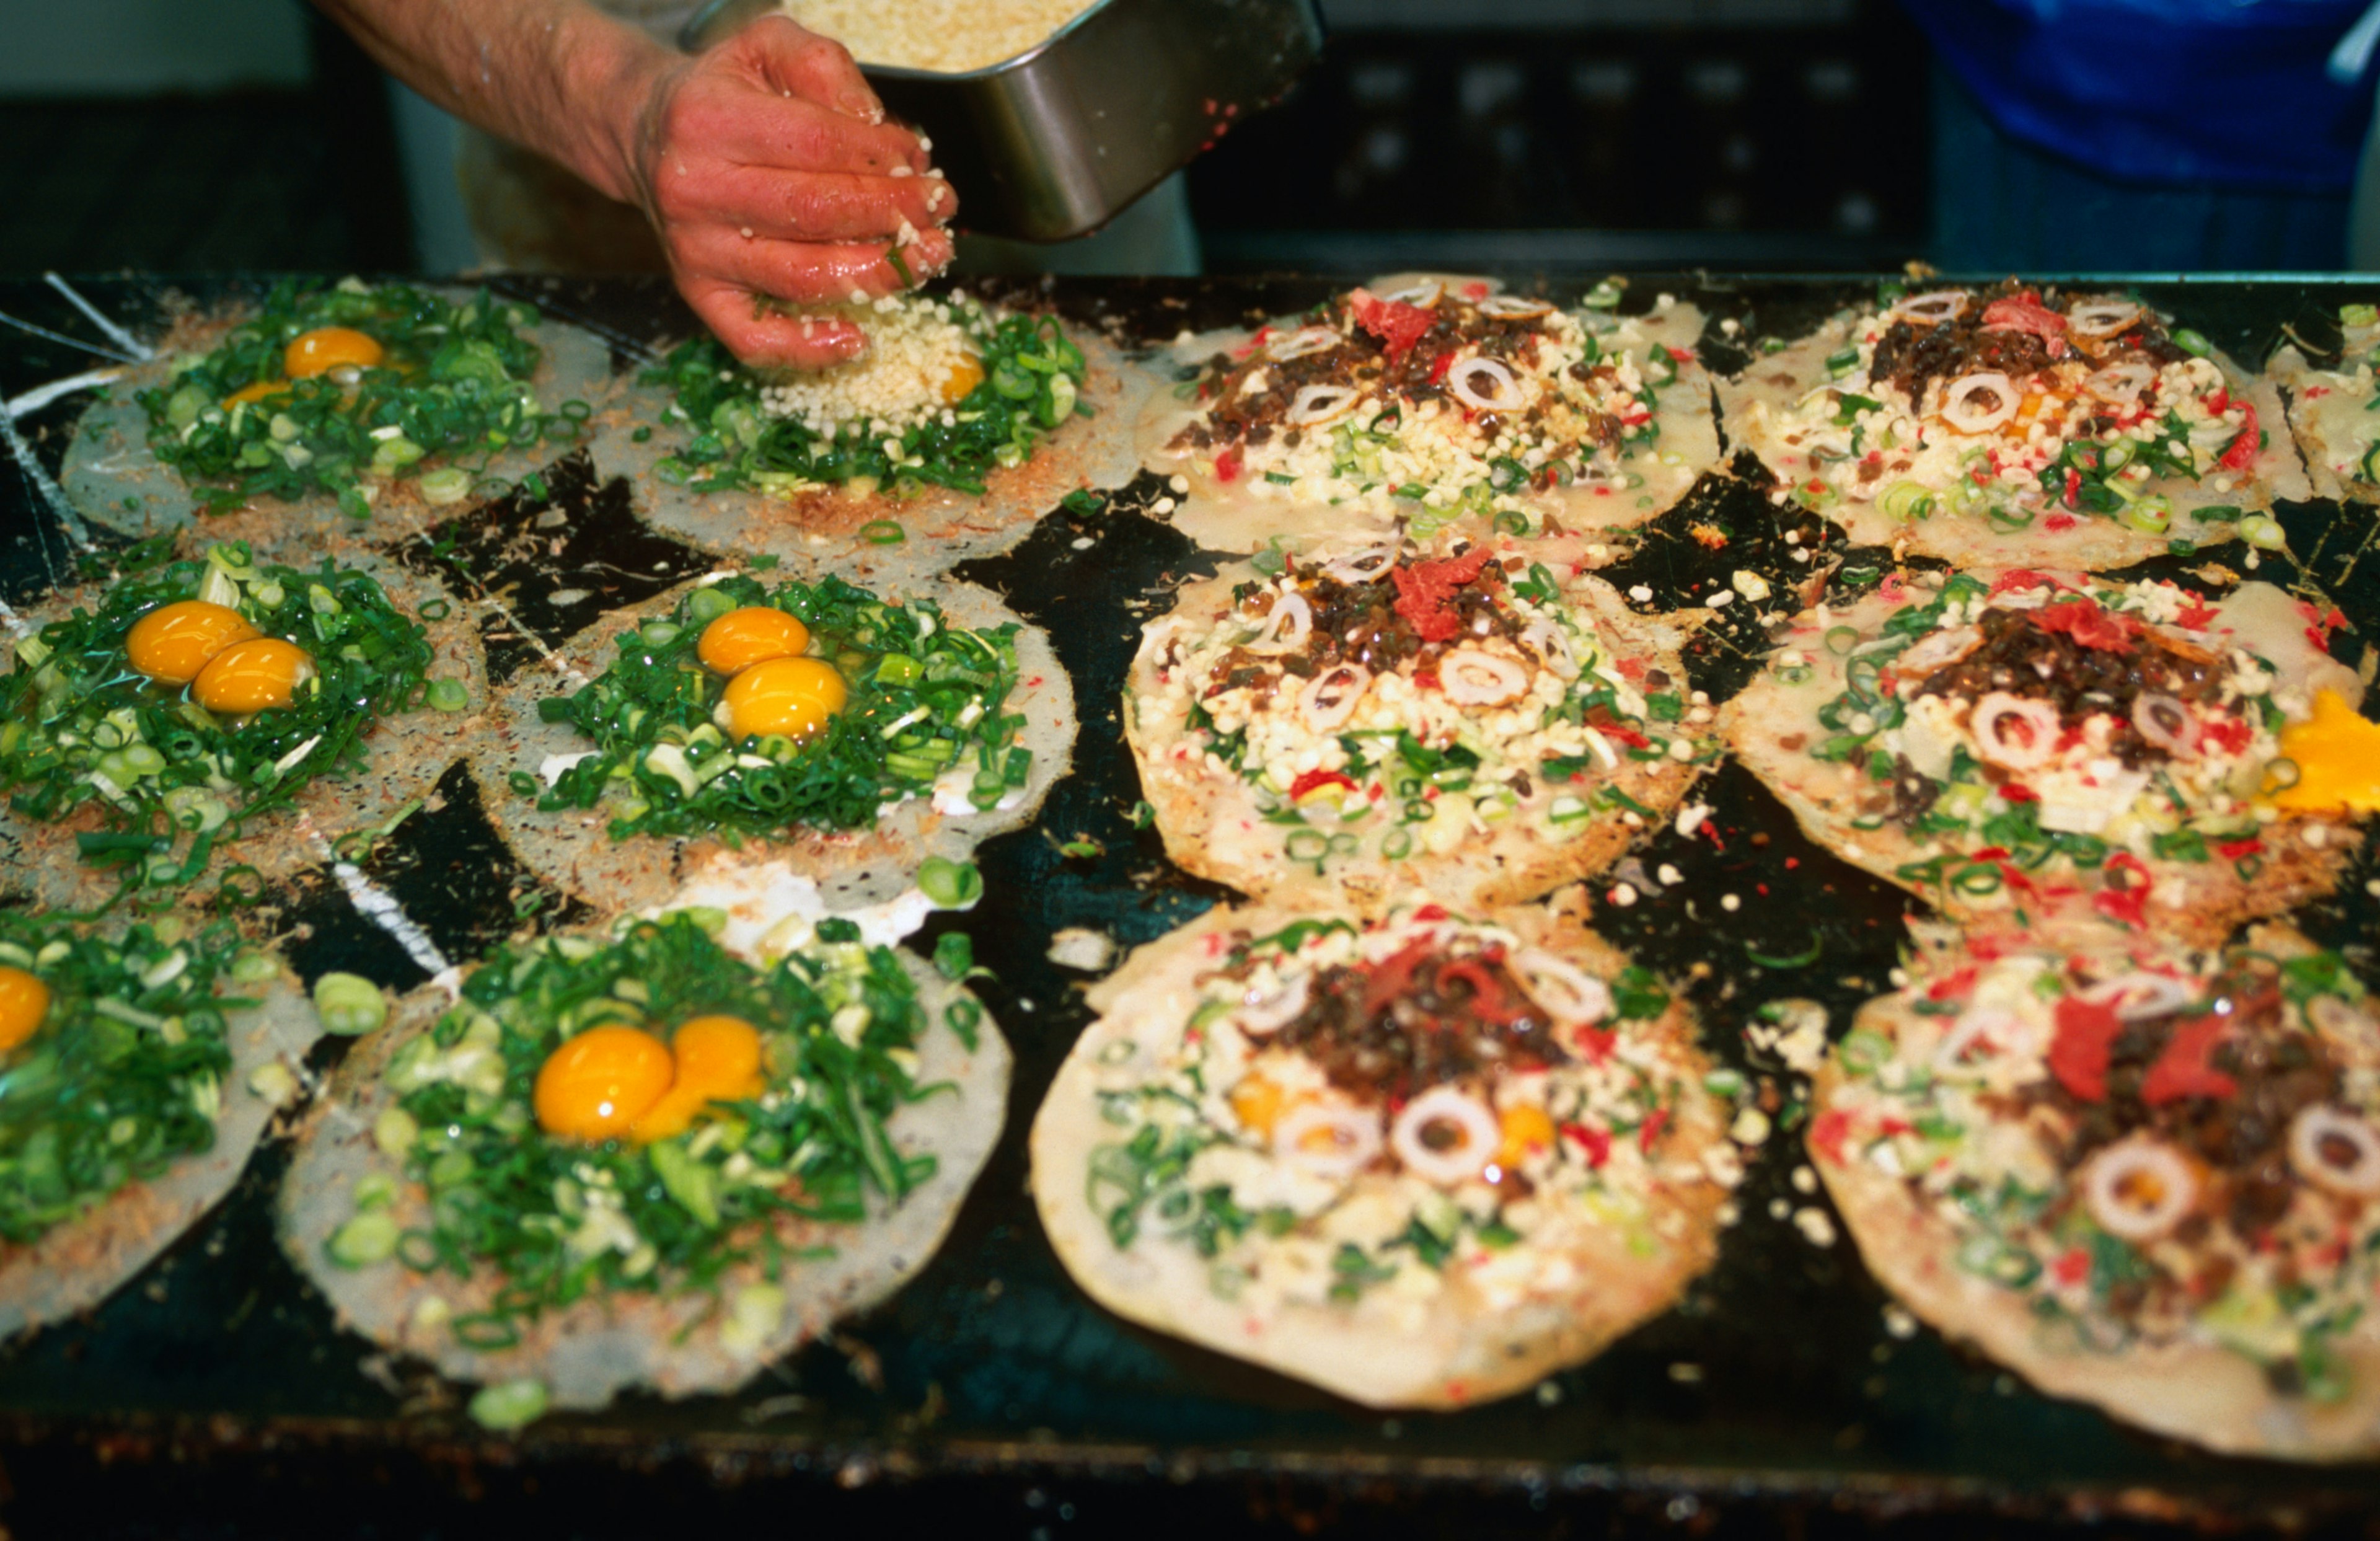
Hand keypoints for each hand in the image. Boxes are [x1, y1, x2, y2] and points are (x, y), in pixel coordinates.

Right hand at [624, 16, 957, 366]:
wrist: (643, 132)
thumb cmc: (720, 92)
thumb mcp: (764, 45)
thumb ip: (822, 65)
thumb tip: (875, 122)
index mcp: (710, 119)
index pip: (818, 143)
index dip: (882, 157)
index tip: (919, 163)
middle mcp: (696, 189)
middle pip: (816, 213)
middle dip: (894, 215)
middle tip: (937, 211)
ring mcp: (695, 249)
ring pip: (800, 277)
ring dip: (877, 274)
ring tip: (926, 259)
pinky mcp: (698, 293)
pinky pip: (753, 337)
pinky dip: (809, 347)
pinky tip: (858, 337)